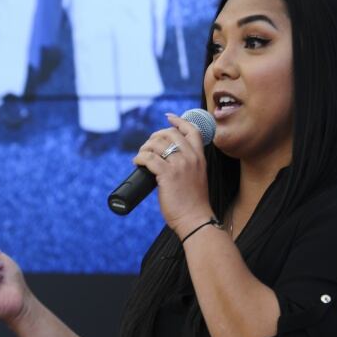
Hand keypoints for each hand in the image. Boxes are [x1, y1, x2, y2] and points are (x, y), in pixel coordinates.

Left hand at [131, 113, 212, 238]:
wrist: (196, 219)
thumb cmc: (194, 204)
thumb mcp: (197, 178)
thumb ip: (188, 166)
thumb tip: (166, 161)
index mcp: (199, 157)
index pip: (191, 130)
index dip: (178, 121)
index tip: (168, 117)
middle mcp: (191, 157)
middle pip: (169, 133)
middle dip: (155, 136)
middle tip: (147, 146)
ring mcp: (180, 165)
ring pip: (157, 144)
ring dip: (145, 147)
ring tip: (140, 156)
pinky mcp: (167, 174)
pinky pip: (149, 158)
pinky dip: (140, 158)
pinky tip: (137, 162)